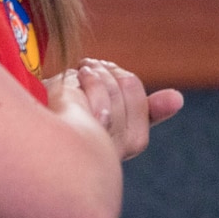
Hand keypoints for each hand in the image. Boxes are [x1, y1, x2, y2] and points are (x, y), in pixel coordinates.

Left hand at [46, 59, 182, 159]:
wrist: (40, 149)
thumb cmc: (78, 131)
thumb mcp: (118, 120)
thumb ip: (149, 111)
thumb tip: (178, 99)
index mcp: (135, 141)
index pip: (135, 88)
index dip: (118, 75)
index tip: (104, 72)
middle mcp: (119, 144)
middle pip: (125, 82)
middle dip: (105, 70)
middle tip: (88, 69)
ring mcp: (94, 136)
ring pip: (105, 83)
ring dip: (89, 72)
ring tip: (77, 76)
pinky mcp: (68, 126)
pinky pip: (81, 88)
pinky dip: (72, 79)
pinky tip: (65, 85)